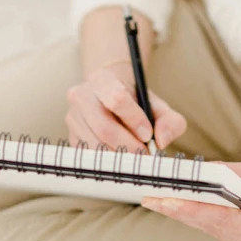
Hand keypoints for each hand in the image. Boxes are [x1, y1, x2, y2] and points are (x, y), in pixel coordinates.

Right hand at [66, 60, 186, 153]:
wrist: (111, 93)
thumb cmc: (136, 101)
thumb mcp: (158, 105)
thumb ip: (170, 121)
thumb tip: (161, 141)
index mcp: (103, 79)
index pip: (117, 99)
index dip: (134, 120)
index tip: (148, 135)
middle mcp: (82, 96)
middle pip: (104, 127)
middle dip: (128, 146)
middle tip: (144, 155)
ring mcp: (73, 117)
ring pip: (95, 144)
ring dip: (118, 156)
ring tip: (134, 158)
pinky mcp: (71, 135)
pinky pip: (88, 154)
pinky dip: (107, 161)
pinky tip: (120, 158)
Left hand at [140, 151, 240, 240]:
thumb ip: (228, 176)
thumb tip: (194, 177)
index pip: (219, 219)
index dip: (187, 209)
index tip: (161, 200)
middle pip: (213, 227)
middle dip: (181, 211)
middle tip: (150, 198)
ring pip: (214, 229)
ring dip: (189, 214)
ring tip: (160, 199)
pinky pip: (223, 229)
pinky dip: (204, 215)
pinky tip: (182, 205)